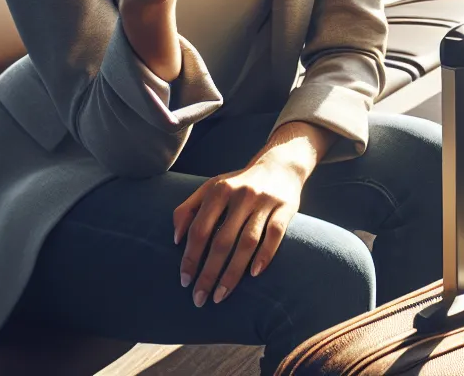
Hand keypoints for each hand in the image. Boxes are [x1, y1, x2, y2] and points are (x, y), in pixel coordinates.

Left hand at [172, 151, 307, 307]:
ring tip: (220, 295)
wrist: (282, 164)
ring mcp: (265, 201)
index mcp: (219, 189)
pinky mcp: (286, 207)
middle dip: (208, 273)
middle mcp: (242, 195)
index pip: (200, 229)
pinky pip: (275, 234)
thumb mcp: (211, 187)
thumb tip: (176, 239)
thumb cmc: (240, 183)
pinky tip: (254, 274)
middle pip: (222, 241)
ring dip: (233, 273)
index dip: (190, 257)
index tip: (185, 281)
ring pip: (247, 242)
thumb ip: (188, 209)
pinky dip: (265, 254)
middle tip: (199, 299)